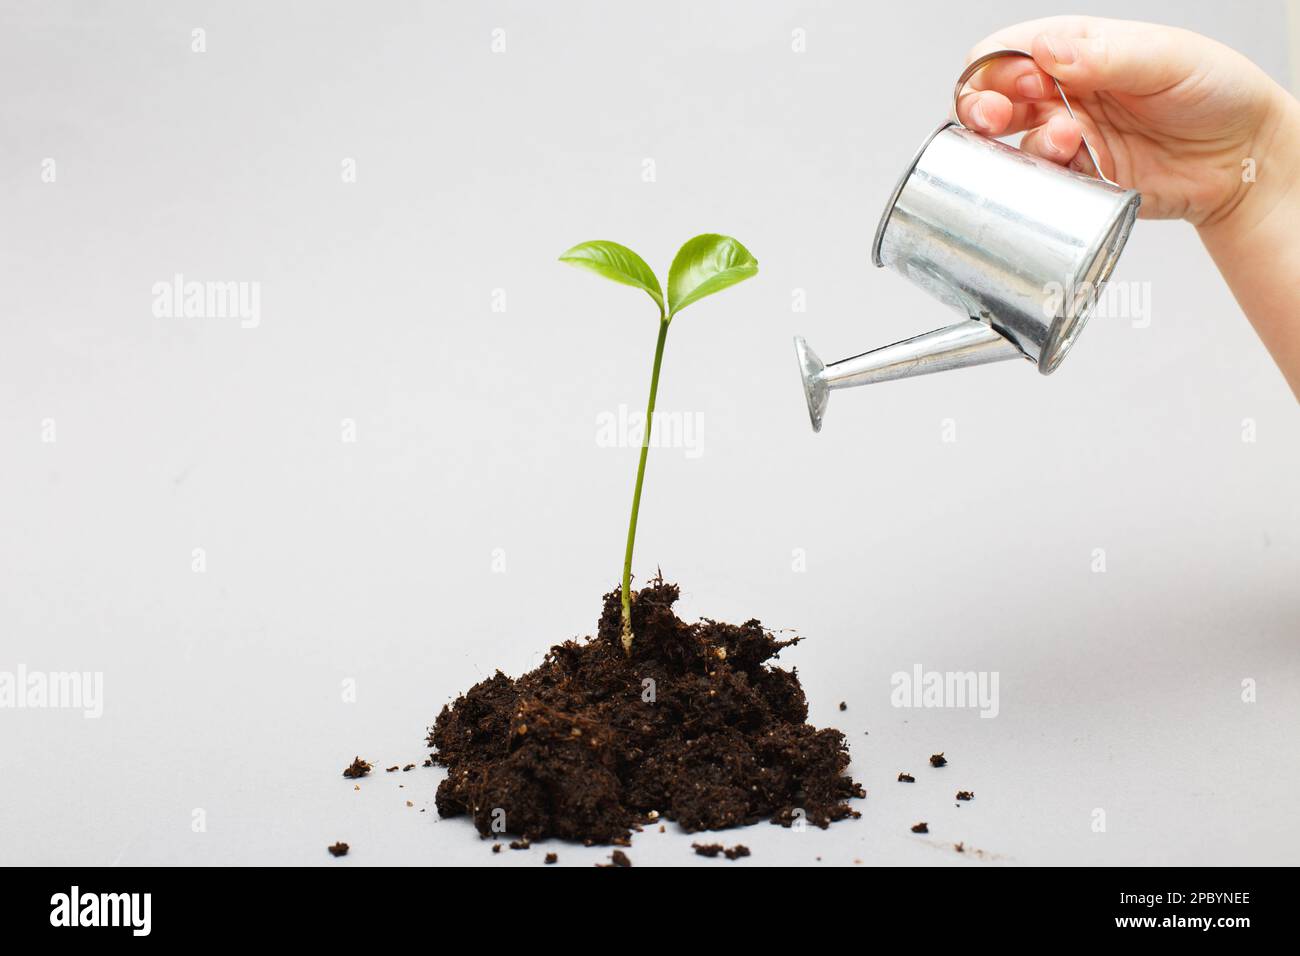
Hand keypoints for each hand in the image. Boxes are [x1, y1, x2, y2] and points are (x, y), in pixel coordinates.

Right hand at [957, 16, 1298, 228]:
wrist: (1243, 157)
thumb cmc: (1215, 93)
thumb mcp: (1167, 59)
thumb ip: (1107, 54)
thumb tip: (1048, 50)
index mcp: (1076, 51)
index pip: (1007, 54)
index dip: (997, 69)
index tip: (1024, 81)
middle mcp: (1062, 96)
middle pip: (993, 102)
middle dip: (984, 111)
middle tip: (1000, 118)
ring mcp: (1068, 140)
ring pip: (1011, 147)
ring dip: (1025, 145)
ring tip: (1067, 140)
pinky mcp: (1077, 182)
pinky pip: (1040, 186)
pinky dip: (1044, 181)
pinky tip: (1074, 167)